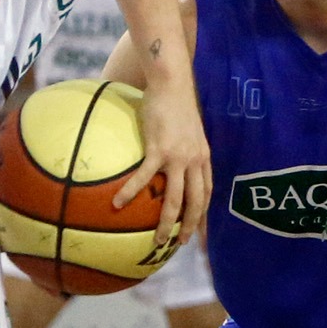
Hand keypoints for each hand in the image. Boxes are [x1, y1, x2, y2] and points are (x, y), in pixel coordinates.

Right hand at [117, 78, 210, 246]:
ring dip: (165, 223)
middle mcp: (194, 161)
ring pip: (174, 199)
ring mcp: (178, 157)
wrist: (172, 83)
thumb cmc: (176, 103)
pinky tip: (118, 204)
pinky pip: (144, 178)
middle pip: (196, 202)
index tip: (199, 233)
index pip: (207, 193)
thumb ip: (185, 148)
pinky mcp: (159, 150)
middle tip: (179, 244)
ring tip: (156, 240)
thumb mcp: (189, 130)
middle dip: (189, 227)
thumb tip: (172, 160)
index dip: (204, 214)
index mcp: (203, 157)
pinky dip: (131, 193)